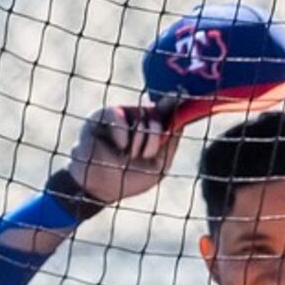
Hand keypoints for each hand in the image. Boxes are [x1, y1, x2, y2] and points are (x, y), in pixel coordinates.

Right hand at [61, 103, 179, 208]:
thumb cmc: (131, 179)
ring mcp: (119, 116)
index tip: (182, 96)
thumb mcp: (159, 164)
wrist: (102, 188)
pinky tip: (119, 148)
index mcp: (150, 129)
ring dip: (139, 142)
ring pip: (140, 115)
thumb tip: (181, 120)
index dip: (173, 104)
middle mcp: (135, 119)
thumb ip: (170, 143)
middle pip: (155, 112)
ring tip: (128, 156)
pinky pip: (118, 116)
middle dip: (155, 137)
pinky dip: (122, 135)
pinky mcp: (101, 115)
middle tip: (145, 155)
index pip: (164, 111)